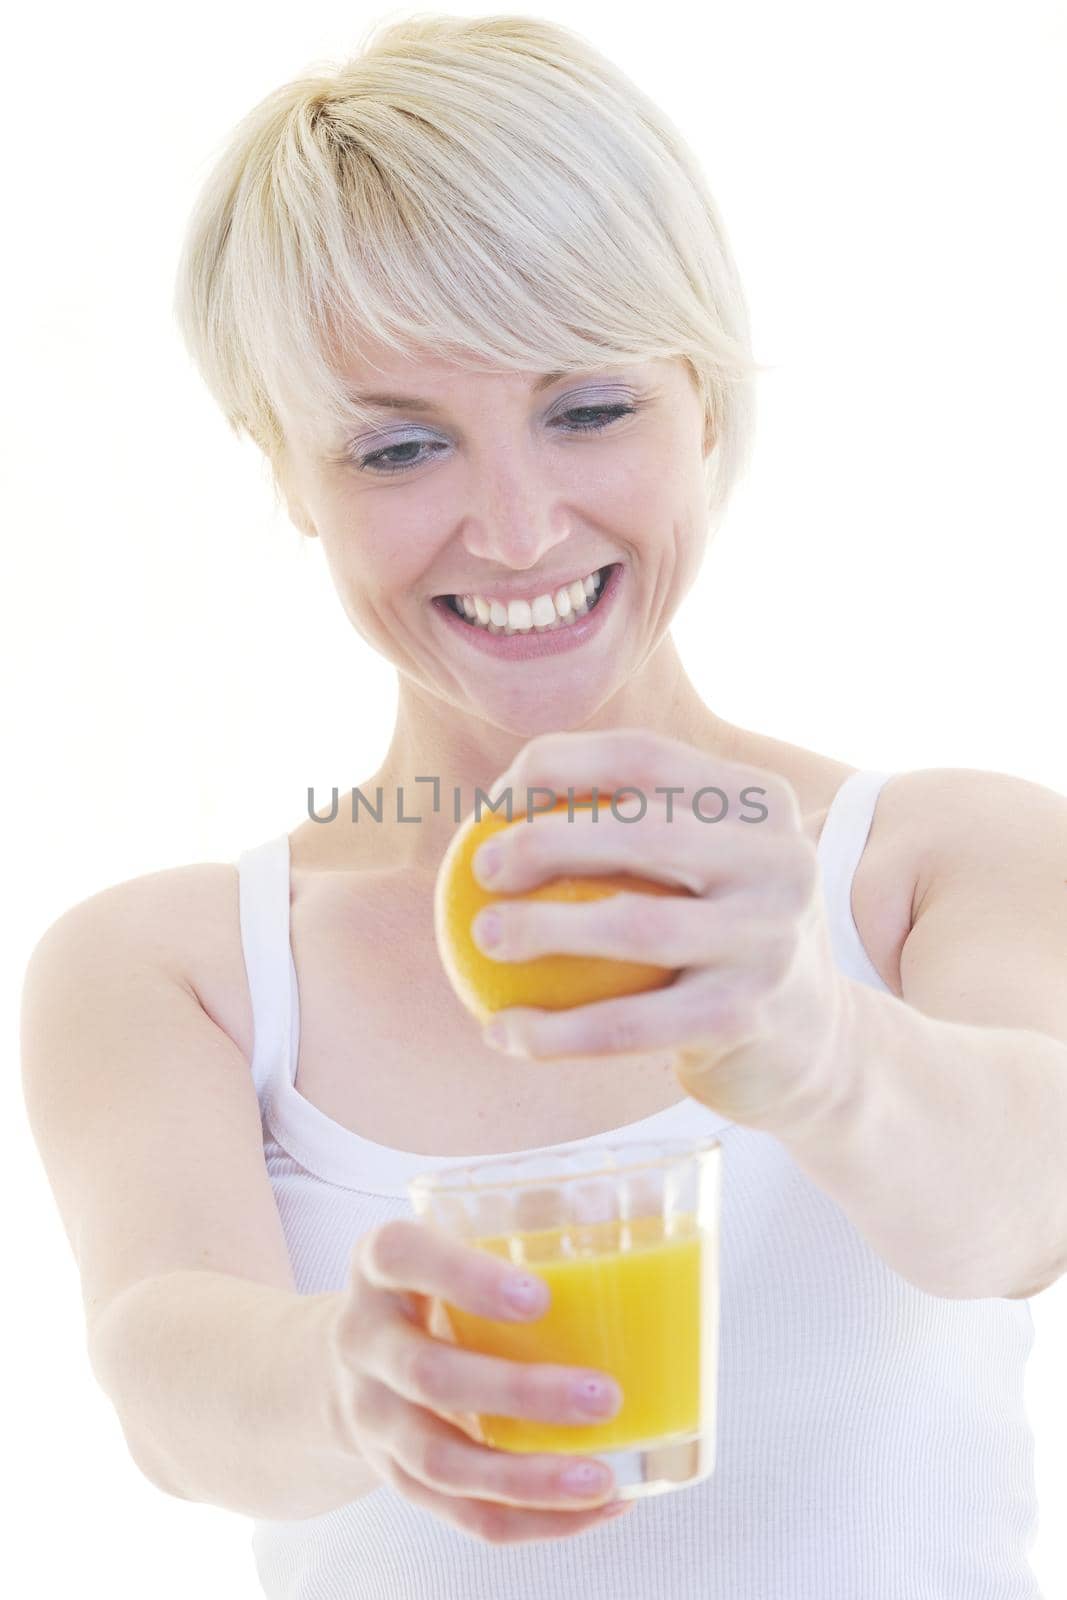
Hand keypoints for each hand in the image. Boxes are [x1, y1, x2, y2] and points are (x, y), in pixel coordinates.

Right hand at [329, 1218, 634, 1543]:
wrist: (338, 1363)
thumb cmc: (429, 1287)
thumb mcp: (446, 1243)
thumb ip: (516, 1226)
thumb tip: (618, 1205)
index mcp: (378, 1267)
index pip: (401, 1255)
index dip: (464, 1276)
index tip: (538, 1295)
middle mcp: (364, 1342)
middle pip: (429, 1376)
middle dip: (520, 1393)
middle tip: (604, 1396)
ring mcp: (373, 1418)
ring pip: (441, 1462)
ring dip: (527, 1478)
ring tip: (601, 1477)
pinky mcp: (396, 1477)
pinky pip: (460, 1514)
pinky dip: (531, 1520)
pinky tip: (595, 1508)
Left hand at [472, 728, 857, 1141]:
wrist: (810, 1044)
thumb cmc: (716, 935)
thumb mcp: (701, 863)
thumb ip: (623, 823)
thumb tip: (484, 808)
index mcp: (760, 803)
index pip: (643, 757)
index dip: (554, 766)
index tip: (490, 806)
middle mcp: (780, 860)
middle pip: (644, 830)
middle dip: (544, 839)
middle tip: (480, 868)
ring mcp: (770, 941)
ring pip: (636, 925)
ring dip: (541, 930)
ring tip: (481, 938)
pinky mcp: (746, 1018)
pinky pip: (630, 1026)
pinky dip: (555, 1033)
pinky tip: (498, 1033)